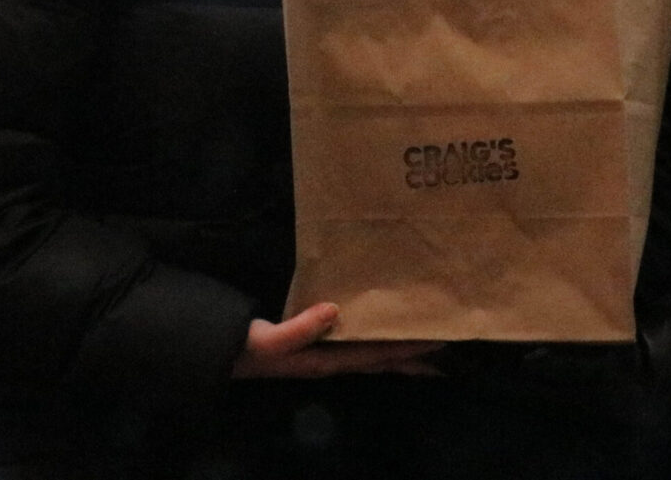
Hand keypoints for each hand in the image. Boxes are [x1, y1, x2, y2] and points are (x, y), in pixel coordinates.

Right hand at [232, 303, 443, 378]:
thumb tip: (334, 310)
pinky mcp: (318, 341)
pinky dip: (376, 338)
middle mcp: (332, 359)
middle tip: (446, 347)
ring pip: (372, 353)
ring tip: (427, 344)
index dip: (403, 350)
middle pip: (380, 360)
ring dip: (399, 350)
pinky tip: (383, 329)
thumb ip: (299, 328)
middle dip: (412, 356)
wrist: (225, 352)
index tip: (433, 342)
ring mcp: (326, 352)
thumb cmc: (248, 348)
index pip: (374, 356)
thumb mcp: (269, 341)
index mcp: (325, 360)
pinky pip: (357, 342)